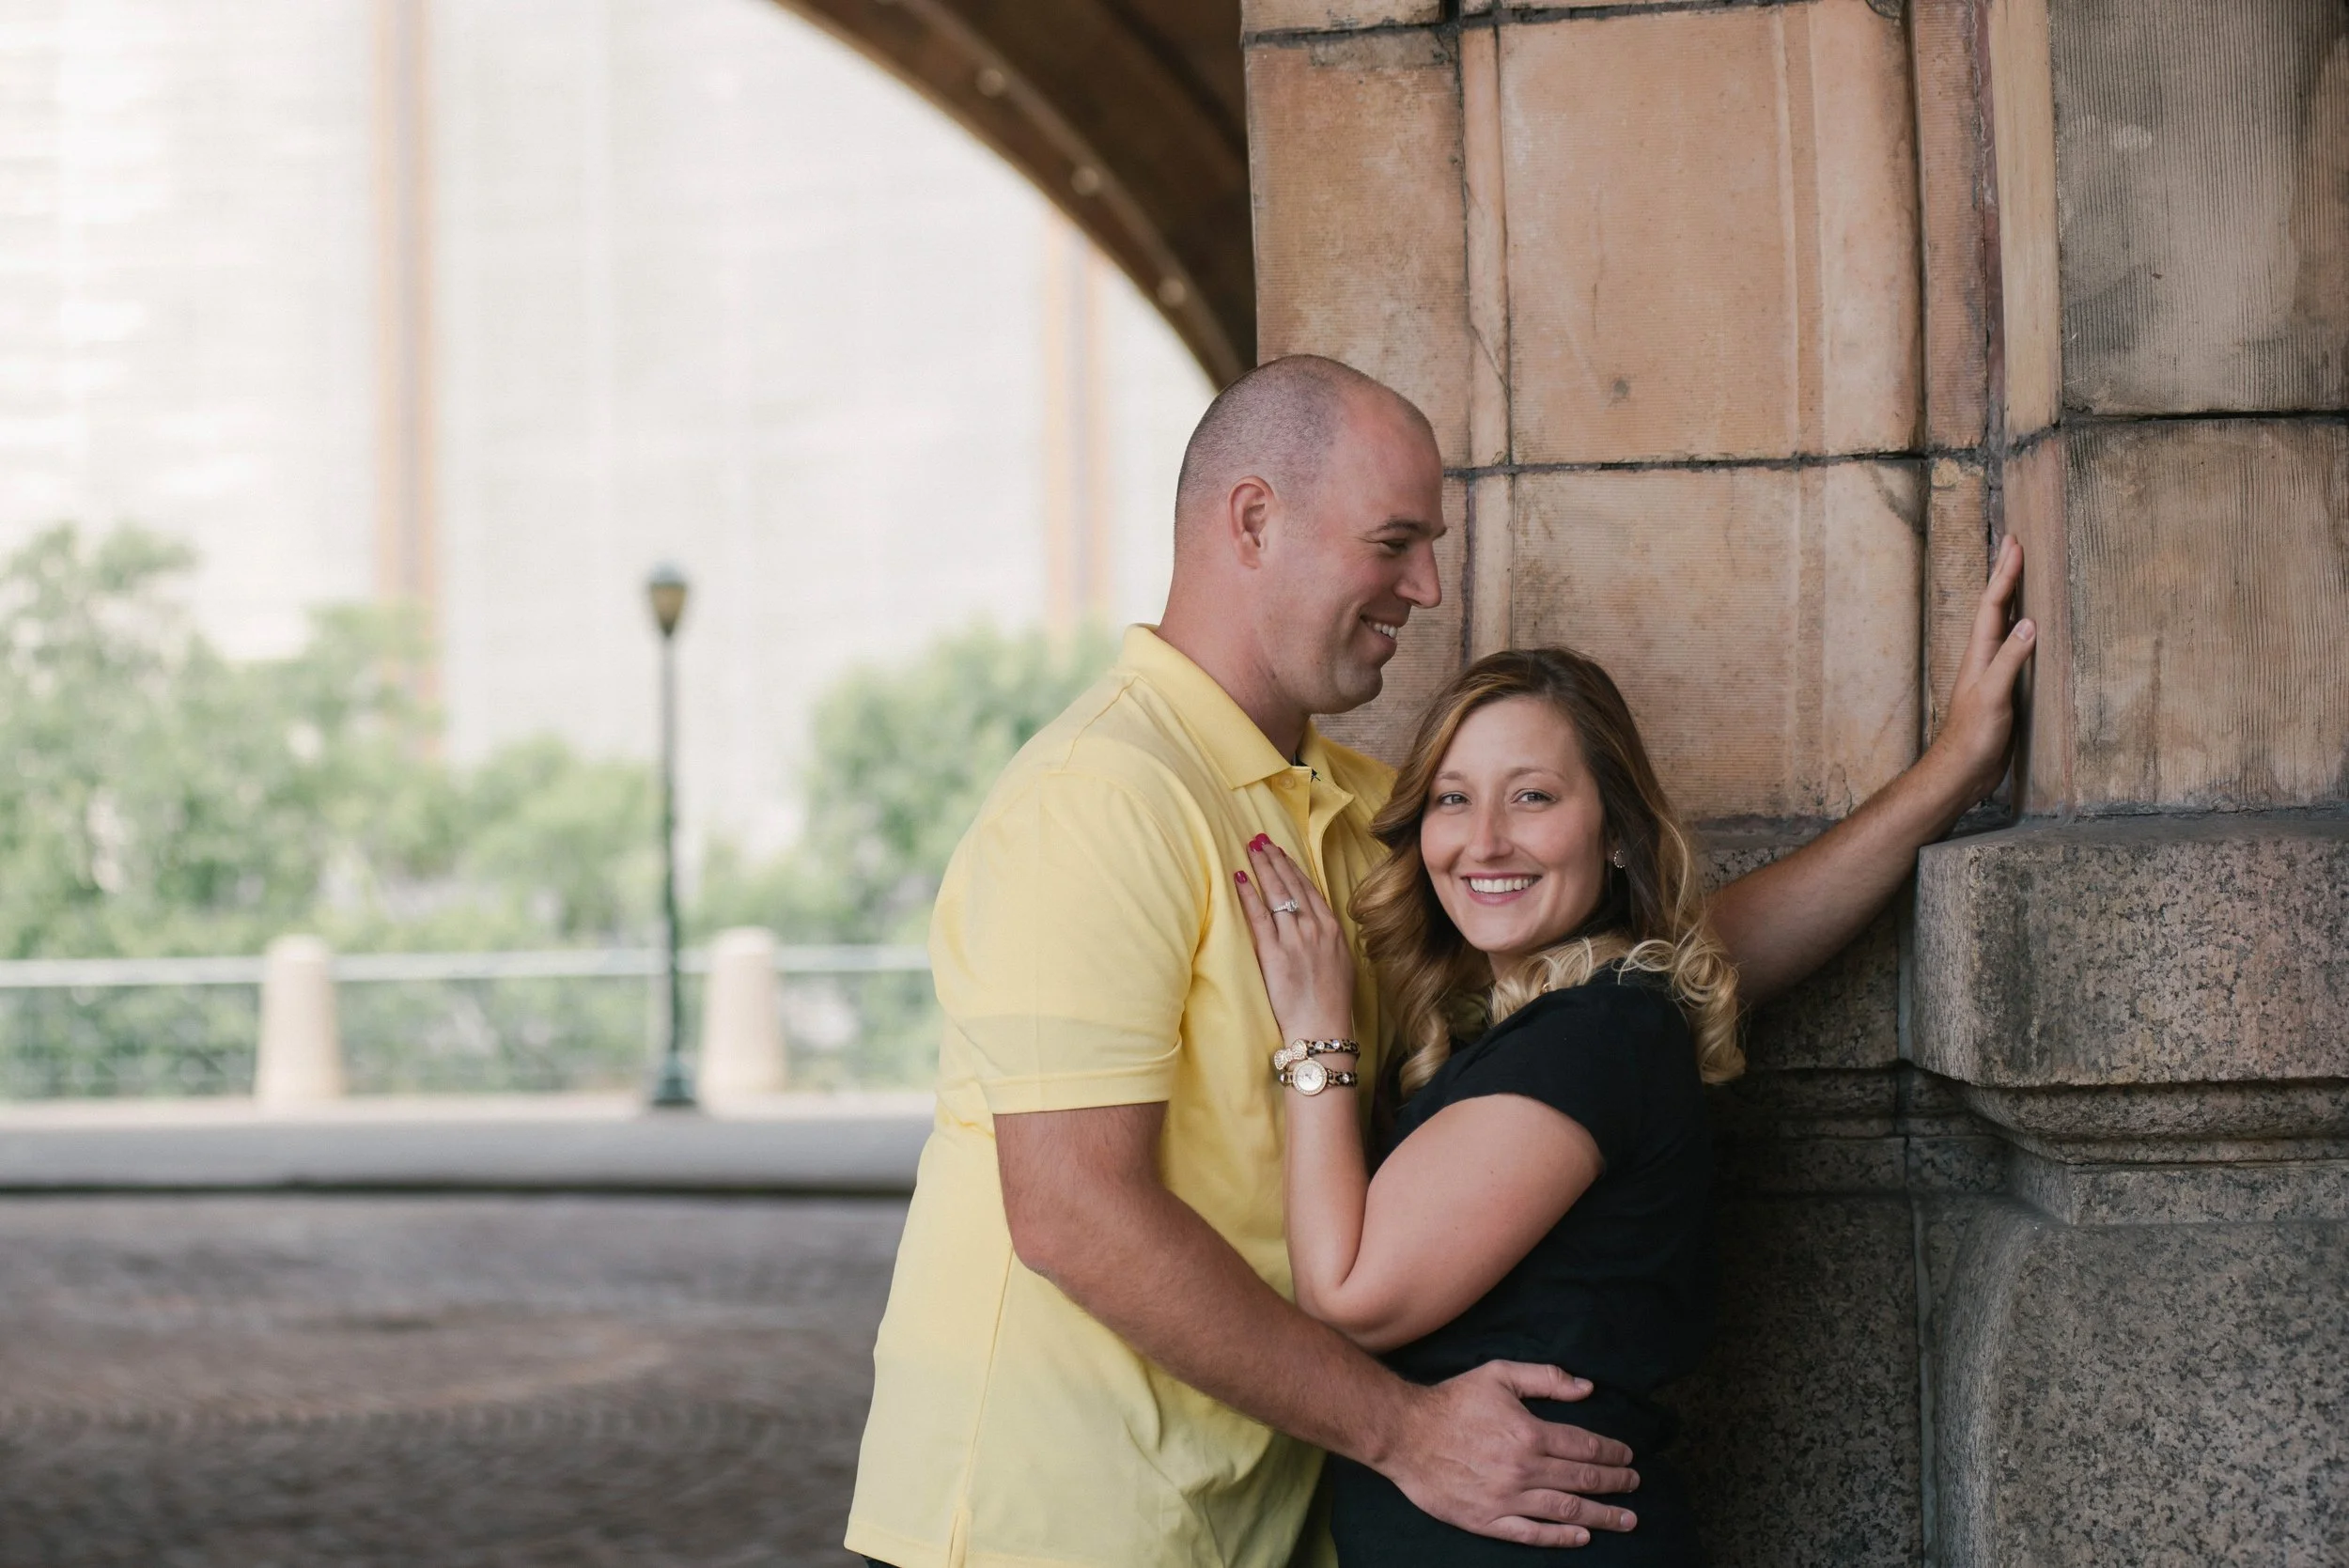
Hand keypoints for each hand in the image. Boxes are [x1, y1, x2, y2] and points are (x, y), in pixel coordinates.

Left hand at [1234, 836, 1357, 1042]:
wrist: (1323, 1027)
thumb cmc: (1331, 1002)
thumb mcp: (1340, 963)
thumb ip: (1328, 939)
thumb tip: (1319, 926)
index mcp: (1332, 928)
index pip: (1309, 888)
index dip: (1293, 868)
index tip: (1281, 852)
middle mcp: (1315, 928)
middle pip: (1291, 884)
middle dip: (1275, 859)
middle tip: (1261, 839)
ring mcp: (1295, 939)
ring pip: (1276, 894)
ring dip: (1262, 868)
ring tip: (1250, 849)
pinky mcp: (1274, 953)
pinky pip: (1258, 917)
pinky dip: (1248, 895)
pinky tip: (1239, 879)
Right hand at [1379, 1362, 1639, 1547]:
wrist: (1404, 1433)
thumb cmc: (1452, 1401)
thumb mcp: (1499, 1374)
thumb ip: (1545, 1378)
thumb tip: (1587, 1387)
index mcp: (1530, 1433)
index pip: (1586, 1447)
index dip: (1613, 1453)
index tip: (1629, 1457)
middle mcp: (1524, 1469)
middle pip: (1583, 1480)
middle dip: (1616, 1484)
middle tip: (1634, 1486)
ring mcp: (1507, 1499)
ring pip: (1567, 1510)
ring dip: (1602, 1515)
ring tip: (1626, 1519)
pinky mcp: (1488, 1521)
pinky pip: (1532, 1534)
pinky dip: (1561, 1537)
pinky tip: (1583, 1536)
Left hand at [1922, 533, 2036, 807]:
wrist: (1963, 771)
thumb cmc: (1973, 736)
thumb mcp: (1993, 696)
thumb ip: (2010, 660)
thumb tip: (2030, 622)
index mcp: (1980, 654)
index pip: (1994, 604)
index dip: (2005, 574)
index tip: (2015, 543)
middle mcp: (1985, 657)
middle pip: (1997, 607)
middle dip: (2007, 575)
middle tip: (2016, 543)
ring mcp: (1993, 672)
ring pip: (2005, 625)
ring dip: (2014, 598)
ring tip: (2023, 575)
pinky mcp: (2004, 689)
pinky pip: (2017, 649)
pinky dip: (2025, 631)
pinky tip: (2034, 631)